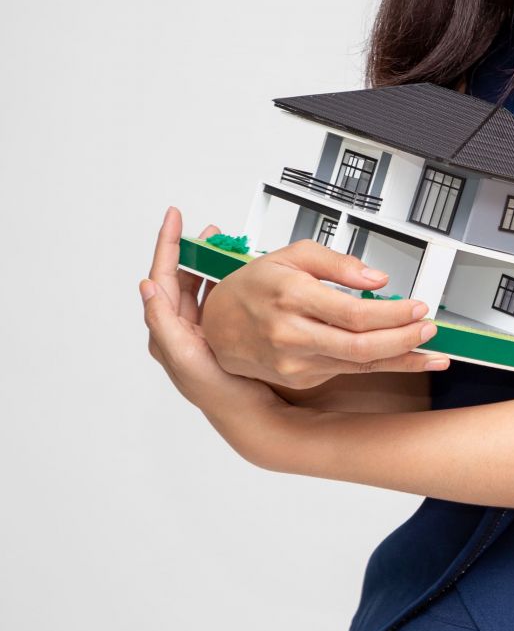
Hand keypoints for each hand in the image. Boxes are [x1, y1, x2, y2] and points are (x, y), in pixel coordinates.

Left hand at [141, 206, 293, 462]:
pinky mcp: (222, 330)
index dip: (168, 244)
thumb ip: (161, 322)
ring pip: (203, 283)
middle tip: (210, 230)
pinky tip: (242, 272)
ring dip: (213, 262)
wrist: (249, 410)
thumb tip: (147, 287)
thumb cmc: (217, 389)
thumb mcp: (183, 356)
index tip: (174, 219)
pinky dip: (230, 279)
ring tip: (226, 244)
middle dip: (193, 248)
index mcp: (166, 327)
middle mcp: (181, 325)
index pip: (162, 275)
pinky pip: (222, 295)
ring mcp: (203, 326)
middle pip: (183, 274)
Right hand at [194, 222, 446, 388]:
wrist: (215, 327)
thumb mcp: (292, 255)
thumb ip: (337, 262)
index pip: (354, 313)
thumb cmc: (254, 286)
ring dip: (403, 359)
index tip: (418, 306)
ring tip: (432, 351)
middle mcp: (291, 334)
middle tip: (430, 329)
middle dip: (404, 339)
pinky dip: (383, 367)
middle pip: (360, 345)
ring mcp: (295, 362)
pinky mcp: (300, 378)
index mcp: (291, 296)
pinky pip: (350, 372)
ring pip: (359, 364)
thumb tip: (377, 279)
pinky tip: (407, 361)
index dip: (393, 313)